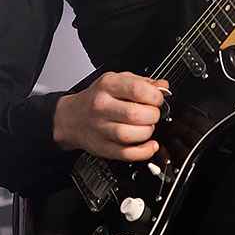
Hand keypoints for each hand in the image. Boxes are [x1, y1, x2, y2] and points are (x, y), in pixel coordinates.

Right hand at [52, 72, 168, 160]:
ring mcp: (100, 128)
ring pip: (130, 135)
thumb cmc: (96, 98)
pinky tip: (149, 145)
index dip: (156, 96)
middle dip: (153, 115)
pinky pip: (126, 153)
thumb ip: (141, 82)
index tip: (158, 99)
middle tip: (152, 114)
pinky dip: (143, 152)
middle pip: (135, 114)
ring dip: (147, 132)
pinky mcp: (102, 147)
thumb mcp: (117, 81)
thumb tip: (163, 87)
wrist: (72, 117)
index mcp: (107, 85)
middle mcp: (101, 106)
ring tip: (146, 126)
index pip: (137, 90)